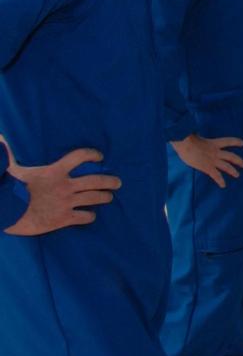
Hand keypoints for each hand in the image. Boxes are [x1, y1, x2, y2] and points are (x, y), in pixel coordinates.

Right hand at [4, 145, 120, 235]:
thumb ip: (10, 155)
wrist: (6, 214)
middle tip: (117, 182)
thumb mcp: (11, 169)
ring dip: (104, 197)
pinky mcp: (63, 219)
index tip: (99, 156)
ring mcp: (66, 203)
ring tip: (109, 197)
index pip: (80, 157)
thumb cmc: (9, 190)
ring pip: (94, 198)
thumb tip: (1, 137)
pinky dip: (89, 216)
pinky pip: (83, 217)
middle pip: (95, 181)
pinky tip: (91, 216)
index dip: (91, 154)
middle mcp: (65, 186)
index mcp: (54, 171)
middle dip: (109, 181)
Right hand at [172, 134, 242, 188]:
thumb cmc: (186, 138)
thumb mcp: (197, 137)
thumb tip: (195, 136)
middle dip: (238, 160)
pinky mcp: (207, 167)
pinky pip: (216, 175)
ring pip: (227, 166)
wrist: (185, 143)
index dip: (236, 142)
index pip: (228, 141)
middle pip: (231, 156)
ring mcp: (212, 160)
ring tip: (237, 175)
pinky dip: (220, 181)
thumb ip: (199, 138)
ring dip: (233, 171)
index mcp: (213, 143)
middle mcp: (215, 152)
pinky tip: (223, 185)